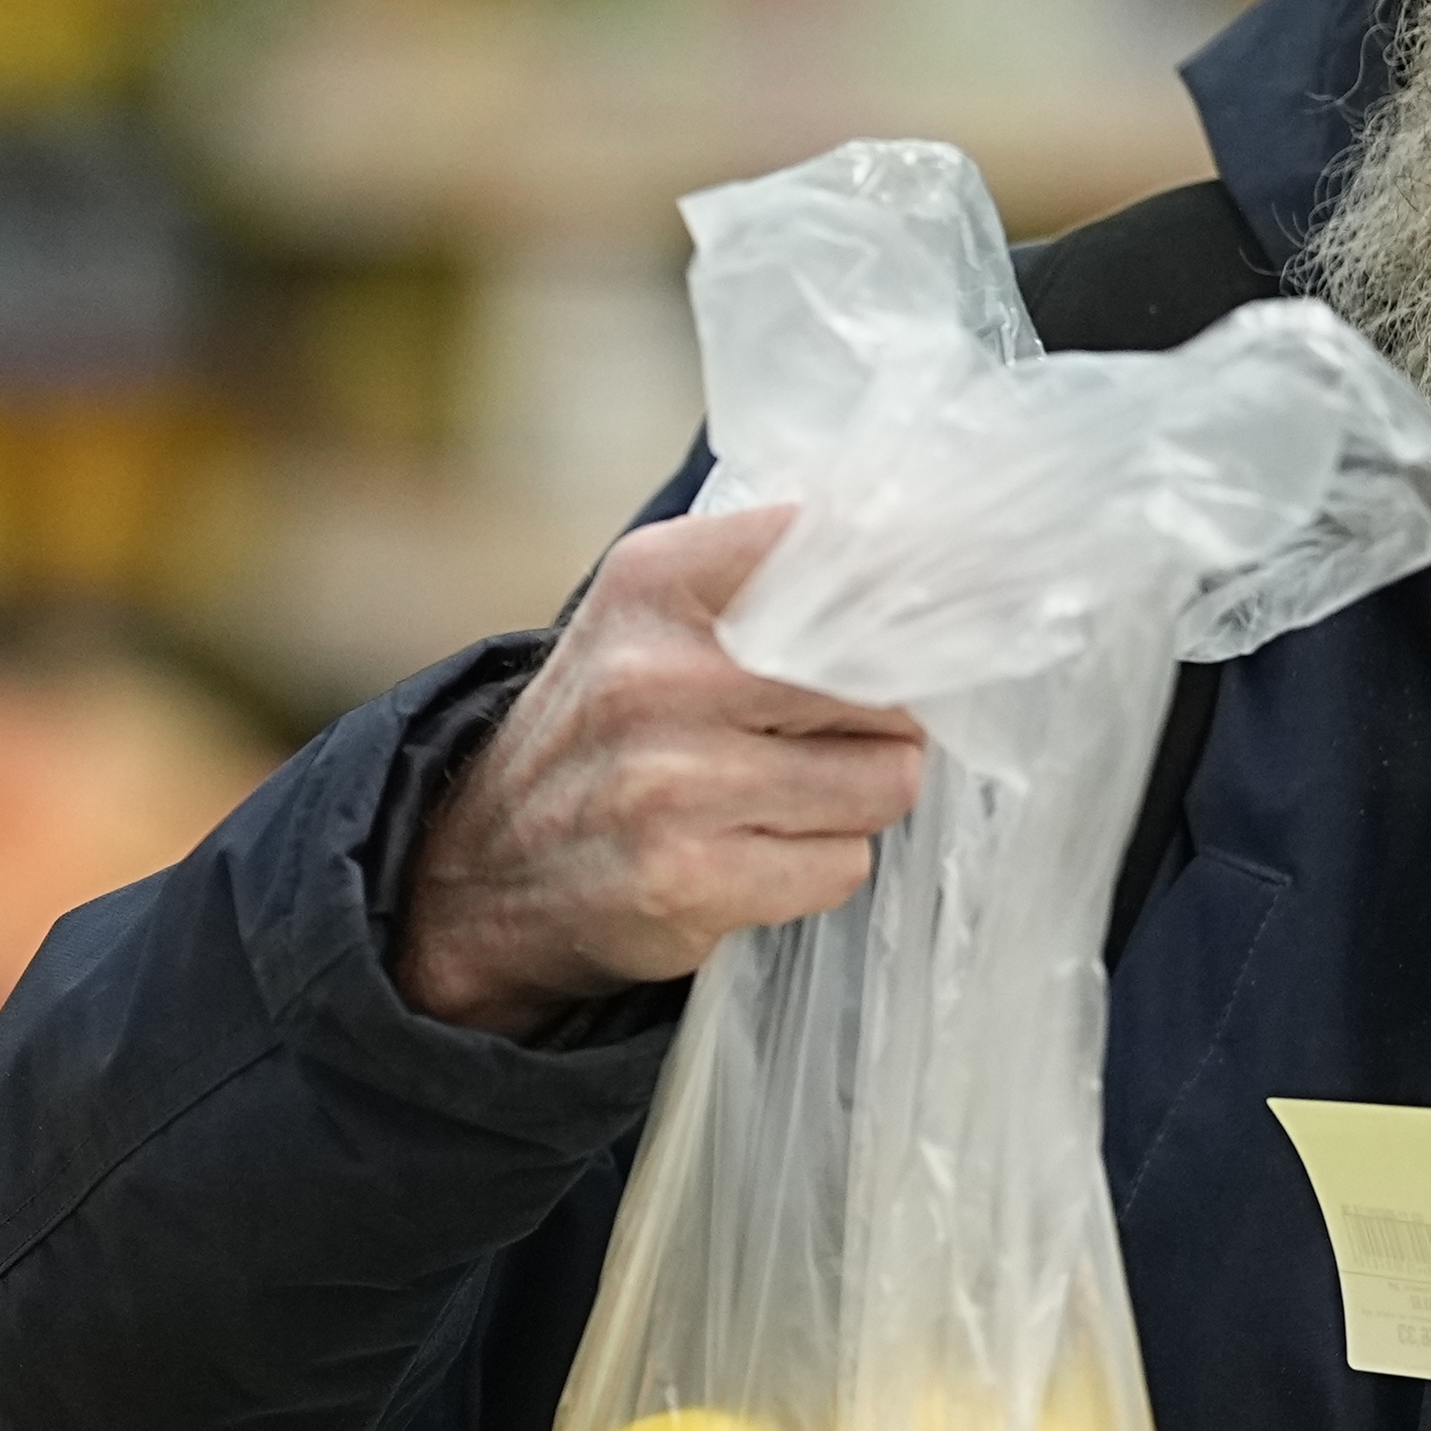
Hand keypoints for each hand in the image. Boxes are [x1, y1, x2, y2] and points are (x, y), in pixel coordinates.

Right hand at [398, 504, 925, 1035]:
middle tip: (835, 733)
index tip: (947, 604)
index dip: (914, 585)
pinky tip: (758, 853)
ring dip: (858, 798)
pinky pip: (842, 866)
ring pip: (882, 780)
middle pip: (885, 681)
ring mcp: (669, 782)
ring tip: (789, 797)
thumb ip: (773, 578)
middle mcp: (657, 673)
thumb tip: (937, 563)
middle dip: (886, 715)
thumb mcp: (656, 615)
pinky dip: (820, 867)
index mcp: (658, 581)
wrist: (483, 868)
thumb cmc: (609, 730)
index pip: (840, 550)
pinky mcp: (687, 880)